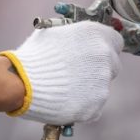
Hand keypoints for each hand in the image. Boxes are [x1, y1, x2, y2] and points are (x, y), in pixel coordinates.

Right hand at [0, 21, 123, 125]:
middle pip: (112, 64)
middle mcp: (105, 57)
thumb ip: (76, 37)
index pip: (116, 41)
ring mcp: (103, 83)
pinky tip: (67, 101)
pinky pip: (94, 106)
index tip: (95, 54)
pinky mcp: (96, 106)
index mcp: (96, 35)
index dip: (105, 47)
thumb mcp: (56, 33)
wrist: (23, 82)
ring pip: (102, 86)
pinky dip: (84, 105)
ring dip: (90, 87)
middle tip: (78, 73)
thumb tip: (79, 41)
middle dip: (98, 68)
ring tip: (66, 88)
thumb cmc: (35, 55)